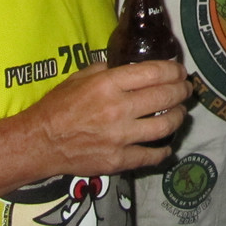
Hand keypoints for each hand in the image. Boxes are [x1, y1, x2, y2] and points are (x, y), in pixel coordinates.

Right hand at [22, 60, 190, 177]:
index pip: (154, 73)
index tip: (180, 71)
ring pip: (165, 126)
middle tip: (186, 90)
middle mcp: (118, 109)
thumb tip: (132, 66)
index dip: (173, 71)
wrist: (40, 142)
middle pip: (165, 98)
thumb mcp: (80, 77)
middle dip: (182, 91)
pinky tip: (167, 145)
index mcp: (108, 84)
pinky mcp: (118, 160)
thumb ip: (108, 69)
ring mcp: (120, 137)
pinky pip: (151, 155)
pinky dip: (164, 150)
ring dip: (178, 118)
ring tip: (180, 113)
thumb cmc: (58, 106)